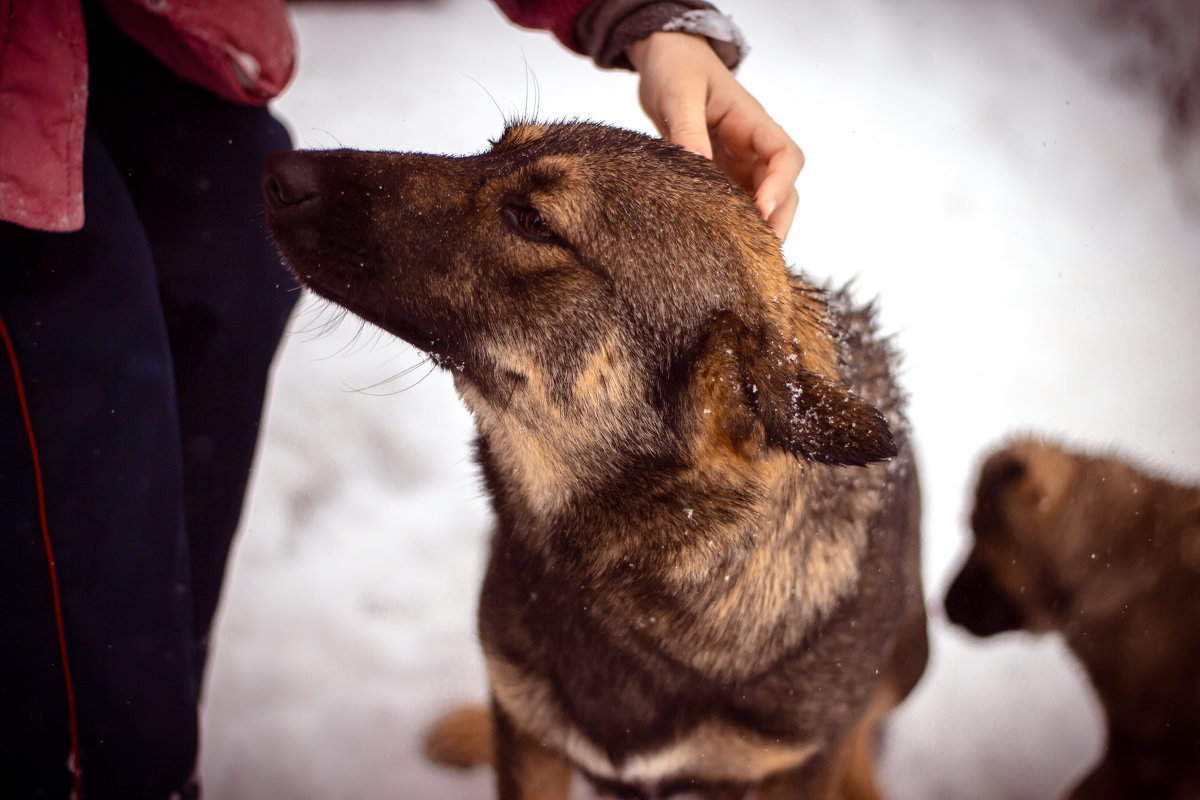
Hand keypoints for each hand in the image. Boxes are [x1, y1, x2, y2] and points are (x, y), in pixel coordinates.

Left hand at [626, 31, 802, 241]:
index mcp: (752, 123)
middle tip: (757, 256)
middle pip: (783, 189)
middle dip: (776, 221)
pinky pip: (736, 205)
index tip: (762, 210)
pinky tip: (718, 249)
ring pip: (763, 203)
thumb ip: (688, 128)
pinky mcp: (720, 177)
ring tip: (741, 261)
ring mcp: (739, 164)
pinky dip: (734, 227)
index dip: (779, 185)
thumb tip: (697, 163)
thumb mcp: (678, 94)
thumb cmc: (677, 68)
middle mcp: (752, 147)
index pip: (785, 156)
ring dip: (758, 230)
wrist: (665, 61)